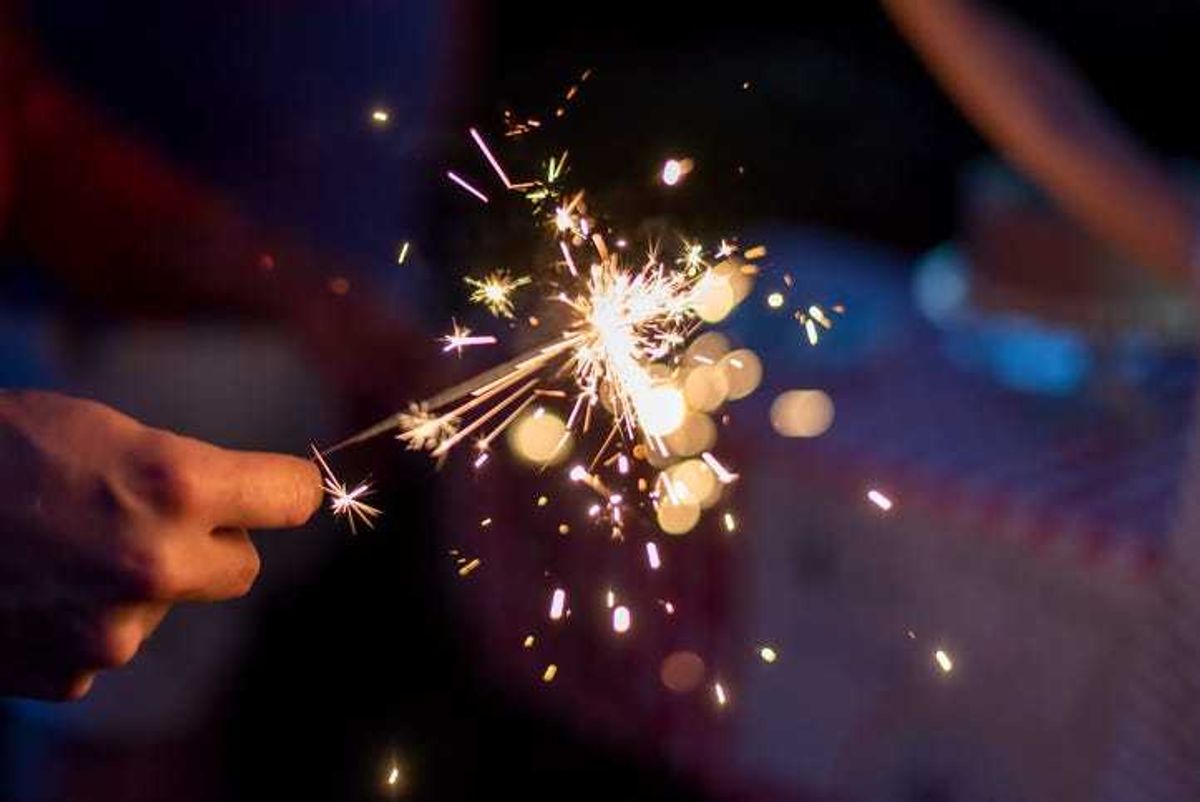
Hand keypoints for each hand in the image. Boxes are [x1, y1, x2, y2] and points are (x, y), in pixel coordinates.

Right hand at [0, 391, 321, 699]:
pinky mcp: (67, 672)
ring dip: (137, 583)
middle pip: (242, 569)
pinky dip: (83, 619)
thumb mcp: (105, 430)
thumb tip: (242, 501)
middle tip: (155, 518)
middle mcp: (155, 564)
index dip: (285, 489)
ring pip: (165, 606)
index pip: (293, 498)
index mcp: (176, 486)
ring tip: (63, 544)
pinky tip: (34, 584)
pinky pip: (106, 644)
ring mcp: (110, 630)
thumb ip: (183, 472)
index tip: (280, 488)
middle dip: (214, 545)